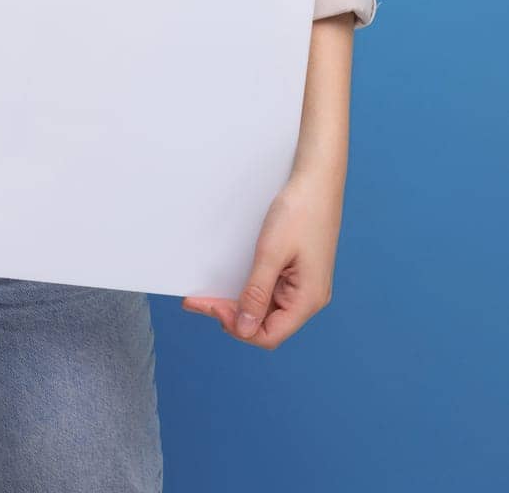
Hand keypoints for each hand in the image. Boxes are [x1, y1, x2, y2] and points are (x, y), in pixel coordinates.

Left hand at [181, 169, 343, 348]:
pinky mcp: (297, 273)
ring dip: (238, 305)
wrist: (317, 181)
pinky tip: (232, 284)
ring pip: (266, 309)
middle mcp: (308, 298)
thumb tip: (244, 328)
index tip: (211, 306)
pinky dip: (250, 291)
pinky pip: (271, 292)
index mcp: (308, 300)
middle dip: (232, 316)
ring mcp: (303, 286)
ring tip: (209, 295)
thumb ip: (257, 292)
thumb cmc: (300, 211)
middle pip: (266, 324)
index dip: (238, 327)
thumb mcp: (271, 252)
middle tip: (199, 301)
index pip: (269, 335)